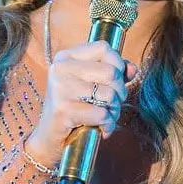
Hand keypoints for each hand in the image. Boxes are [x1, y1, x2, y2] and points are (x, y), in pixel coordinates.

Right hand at [25, 40, 138, 166]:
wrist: (49, 136)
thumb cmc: (74, 106)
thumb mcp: (92, 83)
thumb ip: (114, 72)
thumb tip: (133, 69)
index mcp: (66, 57)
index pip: (103, 48)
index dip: (117, 63)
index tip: (116, 79)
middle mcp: (60, 69)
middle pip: (110, 72)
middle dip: (120, 91)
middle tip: (113, 102)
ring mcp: (60, 89)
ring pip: (109, 94)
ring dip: (115, 110)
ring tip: (106, 116)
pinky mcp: (63, 110)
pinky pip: (102, 114)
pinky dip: (108, 124)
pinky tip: (102, 128)